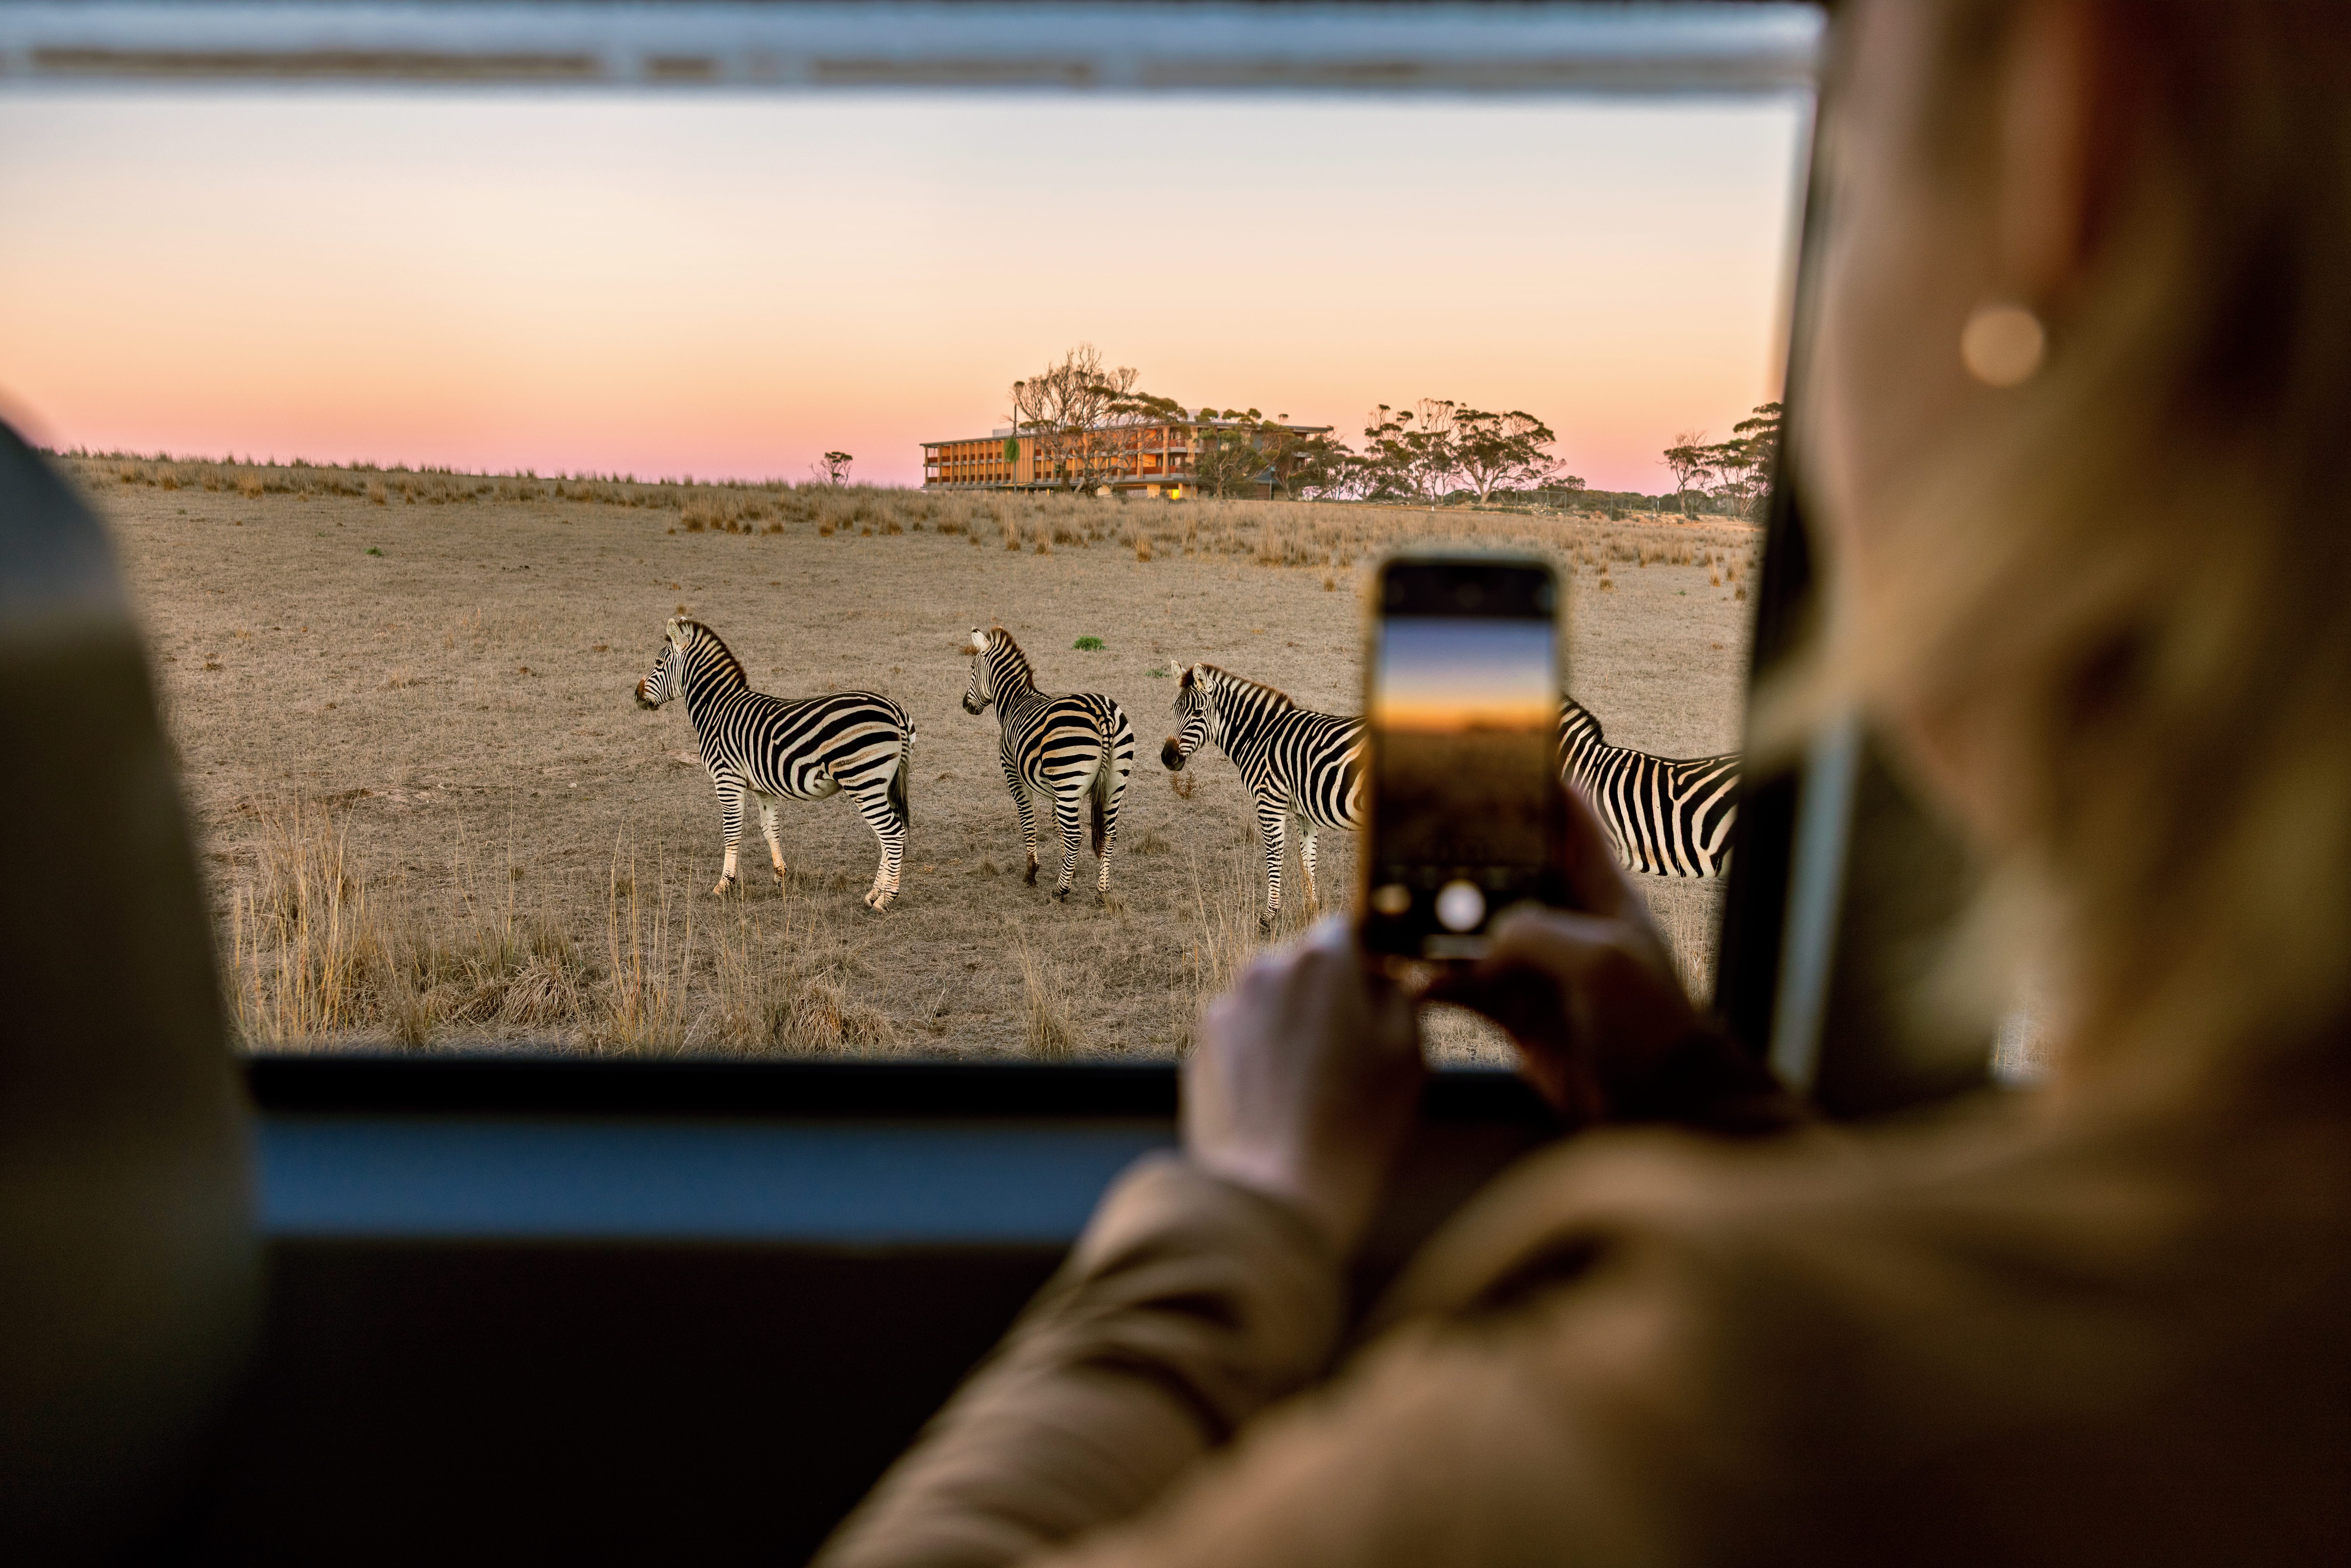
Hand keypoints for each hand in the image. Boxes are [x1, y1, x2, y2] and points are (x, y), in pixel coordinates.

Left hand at [1184, 917, 1423, 1254]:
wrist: (1276, 1191)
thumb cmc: (1354, 1125)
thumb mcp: (1408, 1055)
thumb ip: (1400, 998)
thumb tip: (1387, 980)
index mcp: (1322, 959)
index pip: (1347, 931)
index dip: (1366, 965)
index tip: (1377, 1002)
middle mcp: (1265, 970)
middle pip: (1303, 965)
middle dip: (1325, 996)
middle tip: (1349, 1055)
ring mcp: (1226, 1009)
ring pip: (1269, 1002)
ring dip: (1290, 1027)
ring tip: (1312, 1087)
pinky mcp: (1200, 1049)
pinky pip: (1241, 1039)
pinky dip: (1259, 1059)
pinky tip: (1279, 1103)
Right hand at [1427, 783, 1706, 1121]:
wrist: (1654, 1107)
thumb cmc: (1648, 1026)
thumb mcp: (1600, 962)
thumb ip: (1537, 932)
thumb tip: (1482, 937)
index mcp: (1602, 896)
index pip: (1572, 824)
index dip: (1541, 789)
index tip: (1502, 757)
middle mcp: (1567, 926)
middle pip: (1506, 876)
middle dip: (1464, 863)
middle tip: (1415, 842)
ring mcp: (1538, 970)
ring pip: (1474, 934)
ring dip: (1438, 930)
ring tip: (1398, 918)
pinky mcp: (1515, 1012)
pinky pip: (1464, 987)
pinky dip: (1436, 982)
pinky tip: (1411, 980)